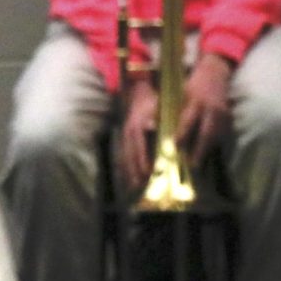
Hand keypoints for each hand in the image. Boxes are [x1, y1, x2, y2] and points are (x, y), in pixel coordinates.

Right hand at [118, 77, 157, 191]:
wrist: (139, 94)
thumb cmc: (153, 102)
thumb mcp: (157, 107)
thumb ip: (154, 117)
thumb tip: (151, 126)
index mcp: (136, 126)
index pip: (139, 146)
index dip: (142, 159)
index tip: (148, 172)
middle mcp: (128, 133)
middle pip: (130, 155)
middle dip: (134, 170)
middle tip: (140, 185)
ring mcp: (125, 136)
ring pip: (126, 156)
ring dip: (129, 172)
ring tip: (134, 187)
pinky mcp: (125, 139)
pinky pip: (124, 155)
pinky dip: (126, 168)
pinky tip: (129, 179)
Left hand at [176, 53, 232, 166]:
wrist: (214, 74)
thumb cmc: (191, 86)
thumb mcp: (178, 94)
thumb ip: (170, 110)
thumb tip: (156, 126)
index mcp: (195, 102)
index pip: (188, 121)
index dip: (182, 134)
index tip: (176, 146)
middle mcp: (210, 108)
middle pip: (206, 133)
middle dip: (199, 150)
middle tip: (192, 165)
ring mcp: (222, 114)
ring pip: (216, 136)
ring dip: (207, 150)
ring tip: (198, 164)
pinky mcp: (229, 118)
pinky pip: (222, 134)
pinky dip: (214, 144)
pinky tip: (206, 154)